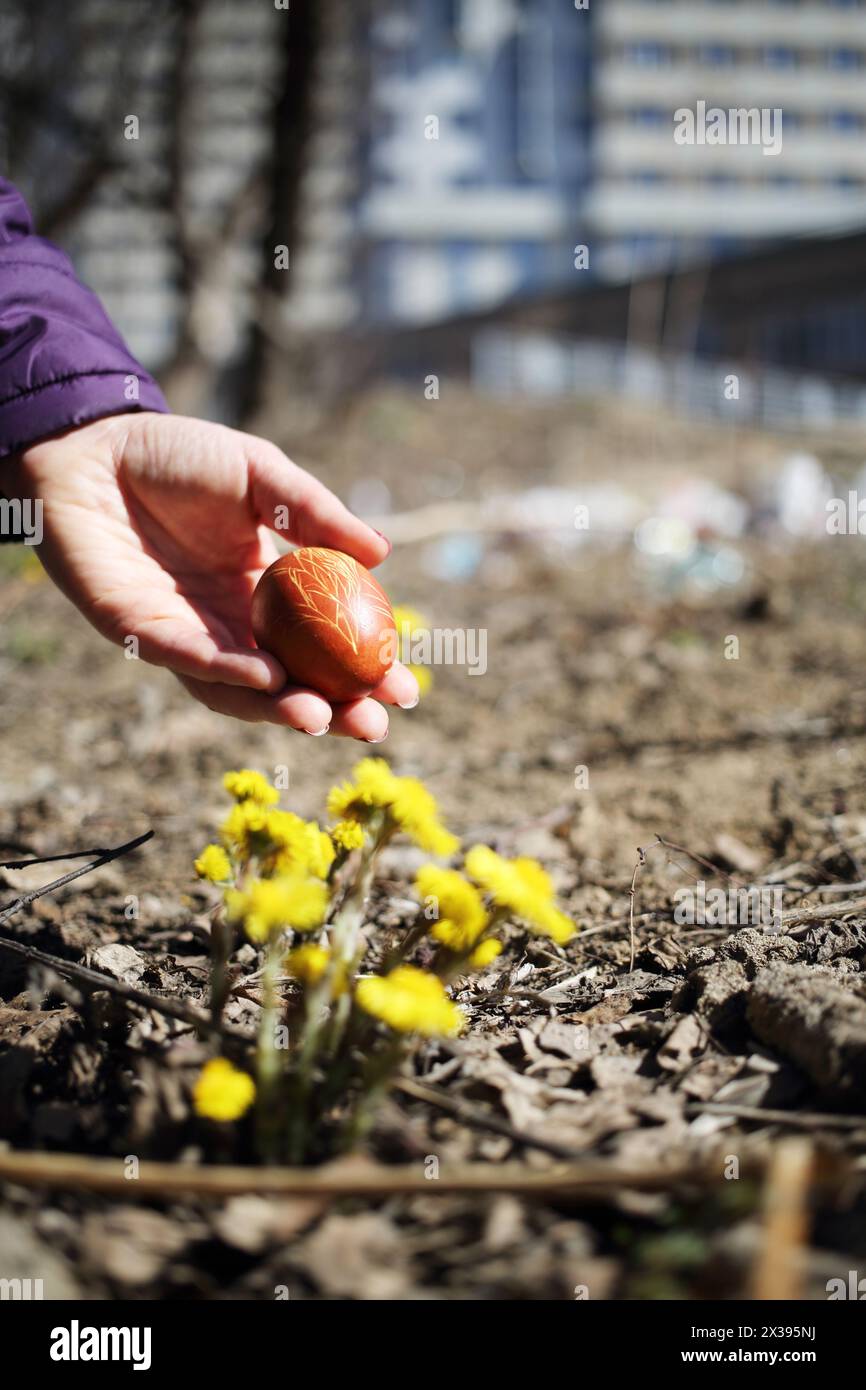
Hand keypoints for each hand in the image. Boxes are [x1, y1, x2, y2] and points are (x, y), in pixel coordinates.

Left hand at [5, 412, 417, 738]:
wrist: (90, 444)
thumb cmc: (176, 455)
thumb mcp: (261, 475)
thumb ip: (315, 513)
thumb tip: (382, 554)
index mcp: (266, 591)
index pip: (324, 645)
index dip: (364, 671)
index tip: (405, 688)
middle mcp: (230, 624)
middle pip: (290, 682)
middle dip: (333, 711)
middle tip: (375, 727)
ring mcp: (186, 633)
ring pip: (239, 689)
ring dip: (281, 708)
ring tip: (324, 718)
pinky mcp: (139, 630)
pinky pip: (189, 660)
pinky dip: (229, 674)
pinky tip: (268, 680)